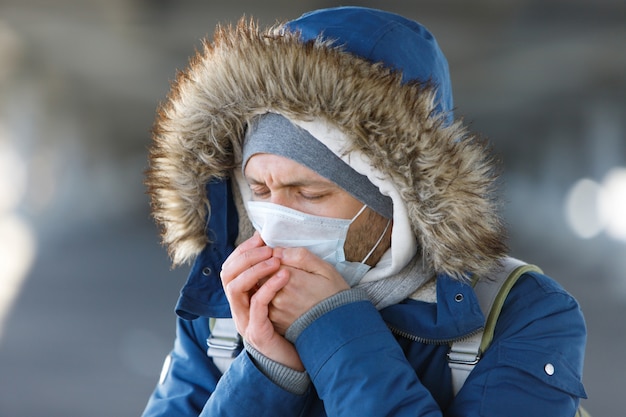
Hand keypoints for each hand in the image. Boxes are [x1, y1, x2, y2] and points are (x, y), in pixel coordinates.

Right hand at [220, 233, 303, 370]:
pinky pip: (256, 305)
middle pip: (227, 274)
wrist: (296, 361)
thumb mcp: (280, 297)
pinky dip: (268, 287)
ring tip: (275, 259)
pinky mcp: (257, 331)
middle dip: (246, 256)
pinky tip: (284, 275)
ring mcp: (245, 320)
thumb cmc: (292, 326)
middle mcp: (239, 308)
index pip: (231, 267)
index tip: (260, 237)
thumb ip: (272, 278)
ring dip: (254, 269)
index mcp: (243, 298)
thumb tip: (274, 250)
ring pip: (235, 287)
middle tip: (267, 247)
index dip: (243, 250)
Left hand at [269, 247, 349, 334]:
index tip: (285, 258)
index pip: (270, 260)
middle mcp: (278, 296)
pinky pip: (264, 304)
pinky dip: (270, 298)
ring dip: (269, 284)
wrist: (338, 328)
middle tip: (286, 271)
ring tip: (289, 286)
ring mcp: (275, 311)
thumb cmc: (333, 296)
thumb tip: (277, 251)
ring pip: (262, 289)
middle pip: (263, 274)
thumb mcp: (324, 269)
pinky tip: (287, 299)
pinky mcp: (274, 322)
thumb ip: (300, 256)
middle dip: (270, 270)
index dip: (276, 256)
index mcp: (290, 280)